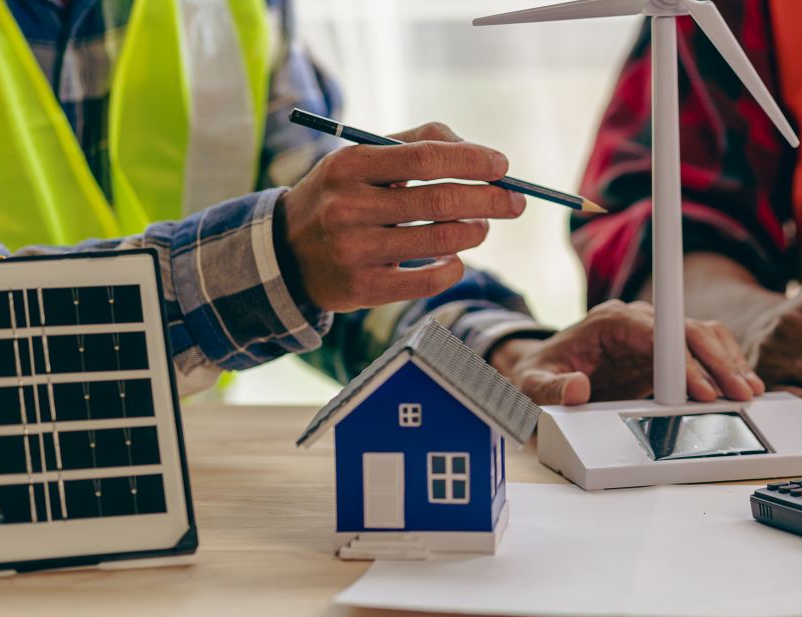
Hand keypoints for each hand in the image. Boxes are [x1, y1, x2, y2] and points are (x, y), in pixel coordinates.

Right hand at [274, 123, 526, 311]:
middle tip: (516, 202)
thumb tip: (479, 152)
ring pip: (442, 241)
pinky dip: (454, 267)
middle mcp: (349, 206)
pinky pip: (430, 280)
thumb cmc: (342, 196)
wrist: (286, 254)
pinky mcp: (365, 288)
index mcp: (351, 165)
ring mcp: (355, 250)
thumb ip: (417, 143)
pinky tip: (455, 257)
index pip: (424, 157)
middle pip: (440, 201)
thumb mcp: (363, 160)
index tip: (503, 166)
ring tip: (481, 227)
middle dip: (490, 200)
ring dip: (475, 232)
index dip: (472, 161)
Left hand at [490, 300, 765, 405]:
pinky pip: (703, 350)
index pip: (657, 334)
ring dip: (729, 361)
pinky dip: (725, 365)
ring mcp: (654, 334)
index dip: (683, 361)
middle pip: (689, 331)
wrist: (545, 367)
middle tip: (740, 393)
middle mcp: (638, 320)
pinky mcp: (665, 350)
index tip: (702, 390)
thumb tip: (577, 388)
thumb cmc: (540, 372)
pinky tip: (742, 385)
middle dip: (718, 362)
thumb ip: (551, 387)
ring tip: (749, 391)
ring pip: (704, 336)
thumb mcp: (533, 383)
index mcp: (610, 322)